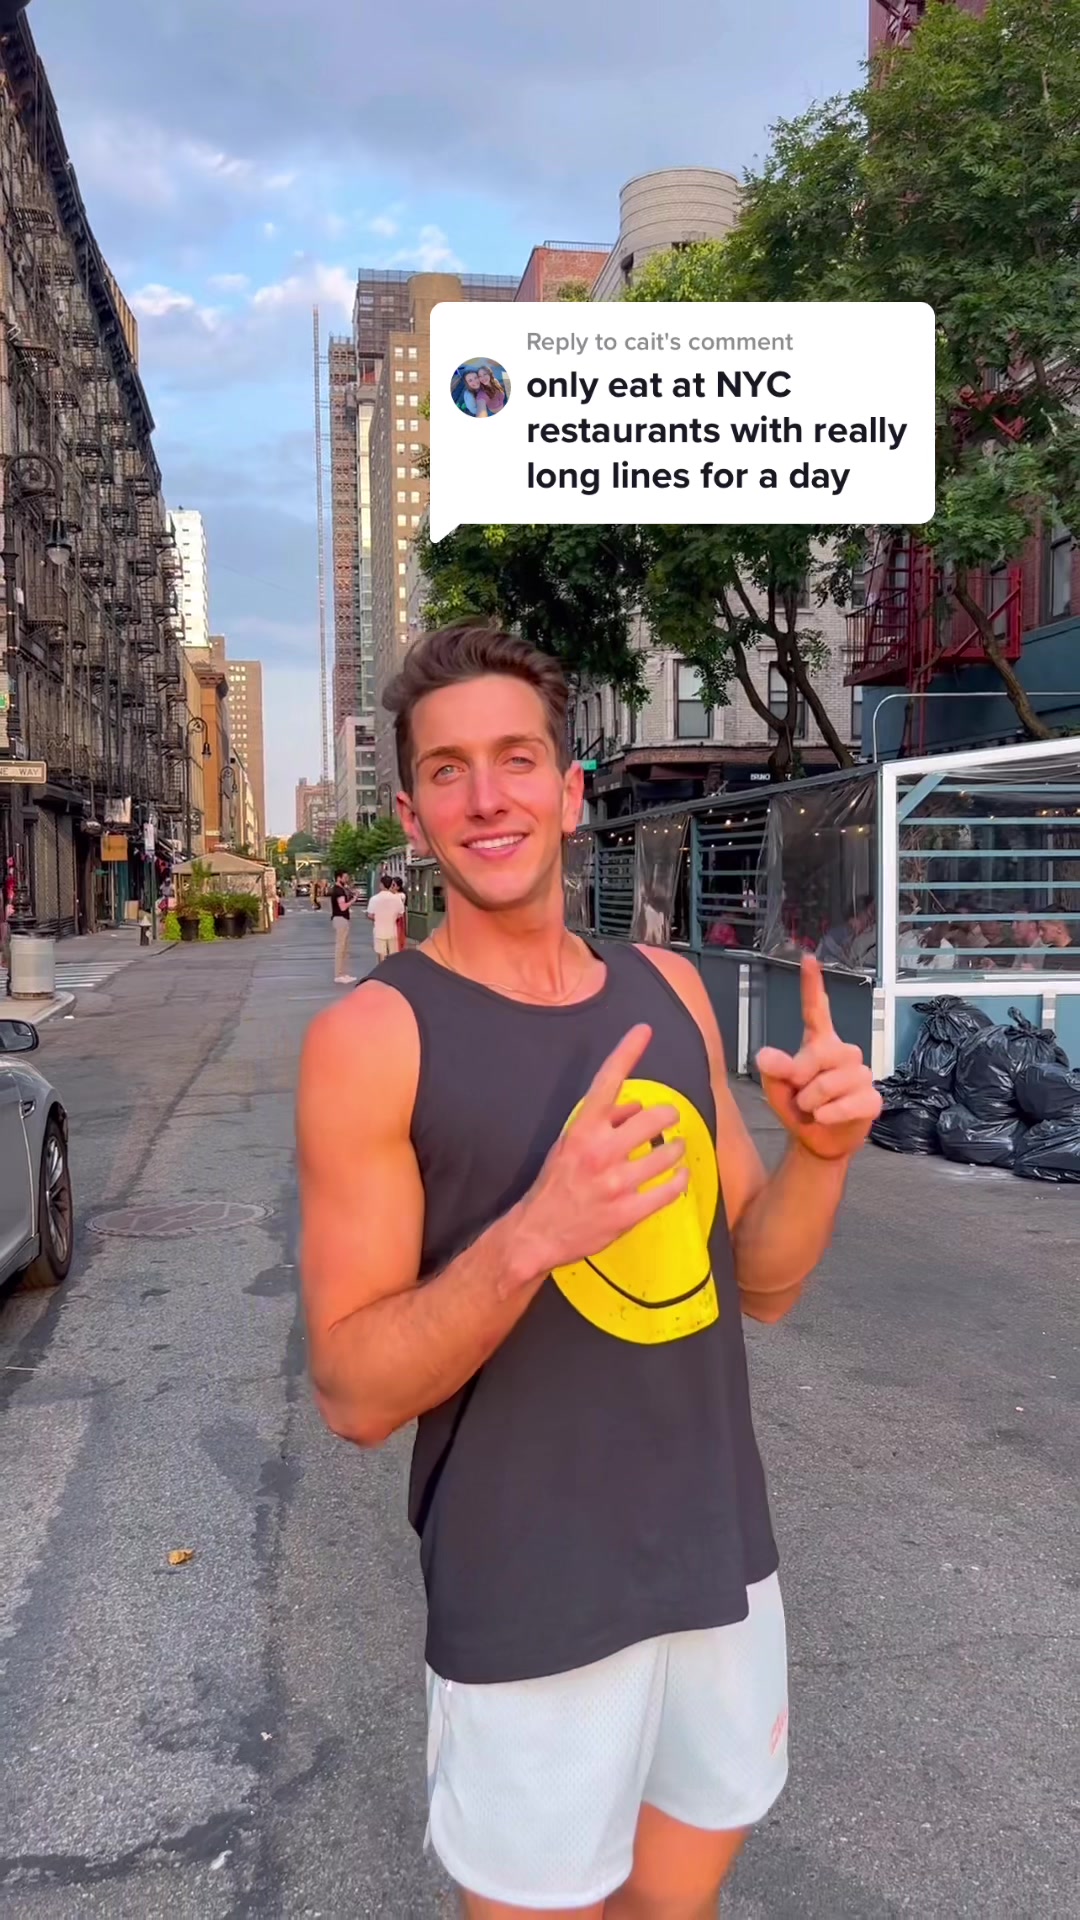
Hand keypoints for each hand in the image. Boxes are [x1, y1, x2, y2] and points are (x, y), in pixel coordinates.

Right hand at [512, 1025, 688, 1284]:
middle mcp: (600, 1151)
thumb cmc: (554, 1184)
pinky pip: (670, 1189)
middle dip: (668, 1117)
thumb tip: (635, 1106)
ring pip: (668, 1153)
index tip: (643, 1030)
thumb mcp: (569, 1143)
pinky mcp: (629, 1212)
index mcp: (582, 1130)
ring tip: (672, 1152)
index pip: (607, 1082)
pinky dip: (679, 1180)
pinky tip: (678, 1177)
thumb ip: (602, 1122)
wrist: (537, 1233)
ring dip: (675, 1150)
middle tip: (668, 1121)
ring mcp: (616, 1183)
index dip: (627, 1052)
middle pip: (655, 1117)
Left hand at [756, 955, 881, 1161]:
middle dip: (802, 1076)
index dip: (812, 985)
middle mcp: (843, 1053)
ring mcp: (861, 1076)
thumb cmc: (798, 1108)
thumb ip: (772, 1070)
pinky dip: (829, 1114)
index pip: (816, 1010)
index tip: (808, 959)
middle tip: (798, 1094)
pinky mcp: (872, 1100)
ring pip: (832, 1081)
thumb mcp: (775, 1088)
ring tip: (812, 1109)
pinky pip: (848, 1103)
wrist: (816, 1141)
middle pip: (822, 1052)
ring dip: (813, 1100)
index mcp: (819, 1043)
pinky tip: (824, 1118)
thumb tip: (767, 1056)